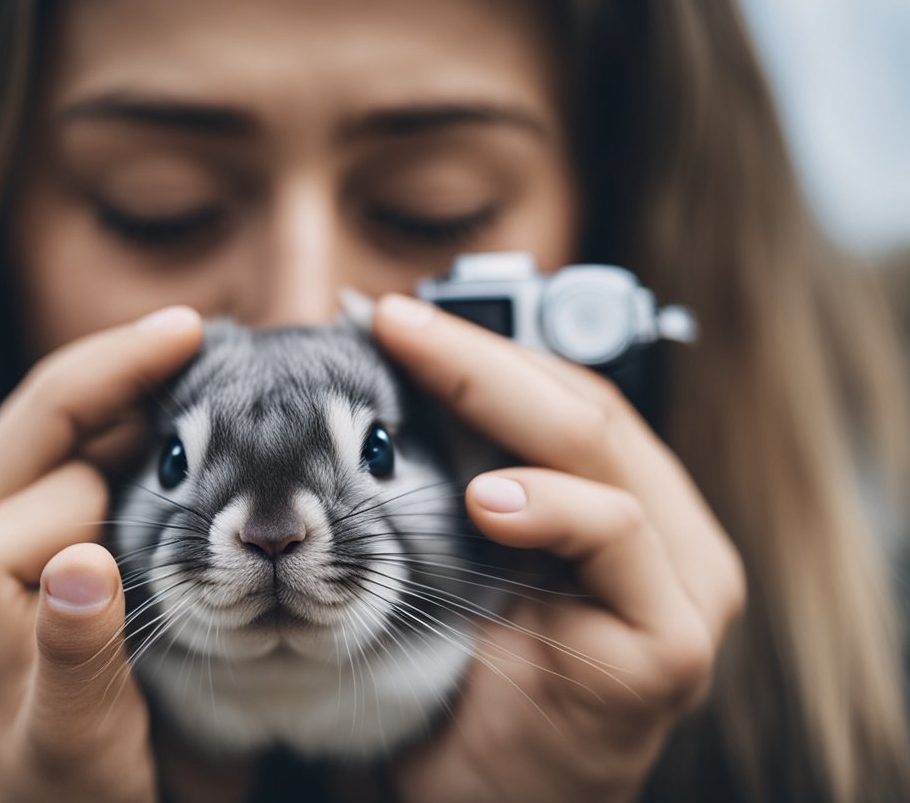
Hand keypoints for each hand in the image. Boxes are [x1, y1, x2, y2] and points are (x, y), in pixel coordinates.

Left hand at [0, 306, 203, 802]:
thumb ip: (74, 658)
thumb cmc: (45, 791)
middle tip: (220, 342)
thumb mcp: (69, 747)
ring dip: (136, 406)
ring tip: (209, 388)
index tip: (204, 330)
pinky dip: (122, 436)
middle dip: (138, 371)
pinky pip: (64, 462)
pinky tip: (170, 431)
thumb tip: (87, 565)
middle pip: (59, 406)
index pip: (61, 421)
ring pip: (67, 430)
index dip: (131, 366)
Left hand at [373, 295, 745, 802]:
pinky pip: (618, 540)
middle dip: (474, 355)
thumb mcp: (454, 553)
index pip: (560, 392)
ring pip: (603, 454)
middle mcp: (665, 534)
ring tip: (419, 364)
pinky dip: (552, 506)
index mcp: (618, 502)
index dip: (478, 346)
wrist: (473, 799)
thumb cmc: (460, 675)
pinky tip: (486, 498)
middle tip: (388, 318)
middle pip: (581, 405)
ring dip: (500, 399)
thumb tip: (388, 367)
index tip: (387, 314)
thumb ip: (456, 474)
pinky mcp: (669, 645)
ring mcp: (682, 588)